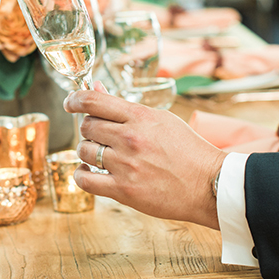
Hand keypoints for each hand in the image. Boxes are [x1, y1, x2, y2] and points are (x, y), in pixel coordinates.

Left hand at [64, 88, 224, 228]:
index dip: (75, 99)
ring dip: (88, 152)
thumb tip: (95, 88)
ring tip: (101, 155)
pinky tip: (89, 172)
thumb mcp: (160, 119)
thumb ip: (125, 107)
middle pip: (86, 126)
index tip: (70, 102)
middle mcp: (130, 138)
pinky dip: (81, 176)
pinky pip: (85, 181)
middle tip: (100, 135)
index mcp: (140, 117)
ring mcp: (125, 165)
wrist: (208, 184)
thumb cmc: (188, 150)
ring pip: (84, 151)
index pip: (93, 101)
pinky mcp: (123, 190)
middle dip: (89, 129)